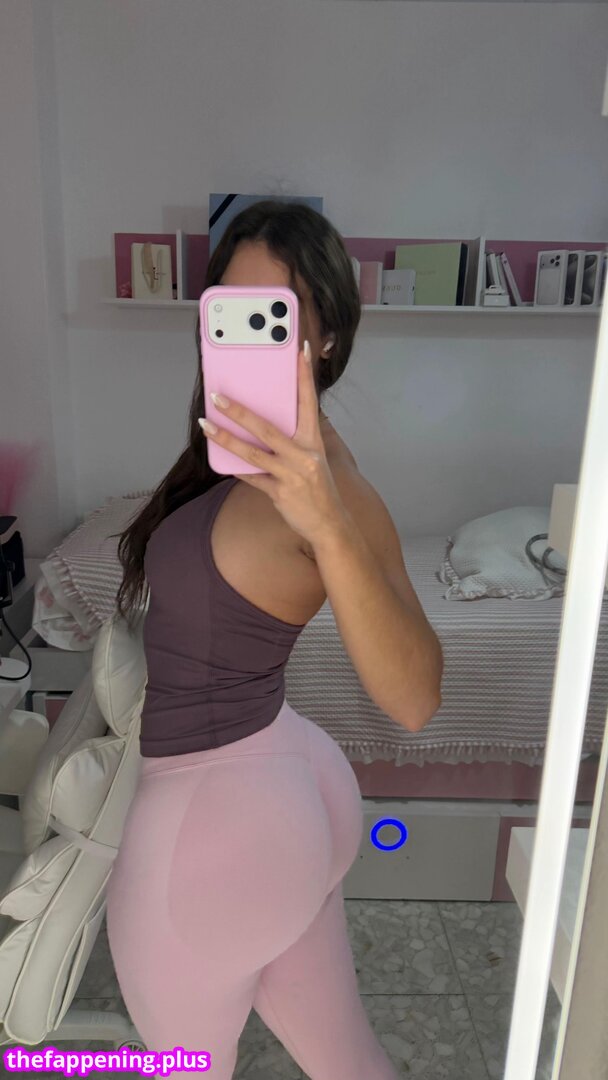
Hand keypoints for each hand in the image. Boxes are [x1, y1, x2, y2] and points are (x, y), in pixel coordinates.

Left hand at [198, 340, 349, 546]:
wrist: (329, 524)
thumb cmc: (318, 489)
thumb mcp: (313, 459)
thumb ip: (294, 441)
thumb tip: (265, 423)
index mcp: (314, 441)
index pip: (309, 401)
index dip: (305, 375)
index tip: (301, 350)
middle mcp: (304, 455)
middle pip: (267, 427)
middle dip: (240, 411)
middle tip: (217, 395)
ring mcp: (291, 475)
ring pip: (253, 453)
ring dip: (226, 438)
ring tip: (206, 424)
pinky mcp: (280, 493)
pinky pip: (252, 478)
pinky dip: (236, 469)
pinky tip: (220, 460)